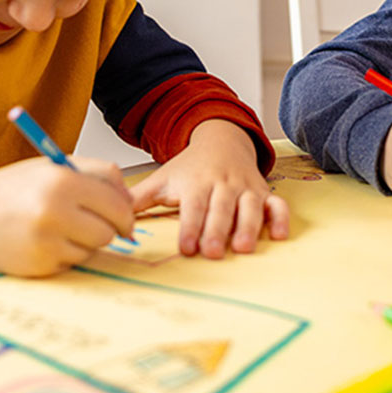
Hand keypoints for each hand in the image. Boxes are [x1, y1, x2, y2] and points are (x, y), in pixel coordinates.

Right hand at [0, 157, 134, 276]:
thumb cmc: (17, 188)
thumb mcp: (58, 166)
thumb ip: (100, 174)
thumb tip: (131, 202)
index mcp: (64, 181)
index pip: (117, 202)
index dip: (126, 213)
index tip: (126, 219)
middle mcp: (55, 211)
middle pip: (109, 230)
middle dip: (109, 229)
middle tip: (97, 224)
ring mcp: (45, 241)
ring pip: (93, 249)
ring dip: (86, 242)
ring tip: (63, 228)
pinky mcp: (38, 265)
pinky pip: (72, 263)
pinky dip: (67, 254)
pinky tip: (46, 241)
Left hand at [129, 119, 288, 258]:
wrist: (221, 140)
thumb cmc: (189, 168)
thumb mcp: (162, 178)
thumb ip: (138, 197)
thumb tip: (110, 212)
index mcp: (197, 182)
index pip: (194, 206)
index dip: (190, 226)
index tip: (187, 247)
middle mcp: (223, 184)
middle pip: (222, 208)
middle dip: (217, 230)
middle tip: (212, 252)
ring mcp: (246, 188)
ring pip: (250, 206)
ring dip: (249, 226)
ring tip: (244, 248)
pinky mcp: (265, 192)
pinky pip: (277, 203)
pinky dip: (280, 217)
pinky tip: (279, 235)